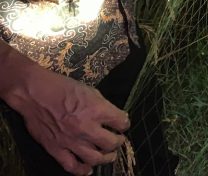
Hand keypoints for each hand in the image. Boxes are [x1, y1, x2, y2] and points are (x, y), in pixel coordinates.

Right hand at [5, 66, 129, 174]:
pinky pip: (72, 166)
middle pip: (111, 143)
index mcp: (97, 110)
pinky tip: (88, 168)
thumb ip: (103, 106)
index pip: (121, 122)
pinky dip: (82, 170)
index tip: (123, 124)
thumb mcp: (90, 91)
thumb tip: (113, 116)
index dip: (124, 123)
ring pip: (95, 158)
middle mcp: (86, 128)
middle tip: (118, 140)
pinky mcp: (56, 149)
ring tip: (109, 155)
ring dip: (105, 158)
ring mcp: (71, 141)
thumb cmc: (62, 88)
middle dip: (118, 142)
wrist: (34, 94)